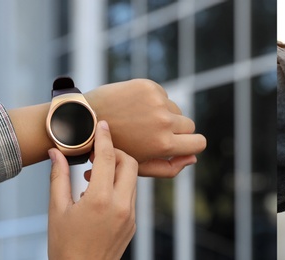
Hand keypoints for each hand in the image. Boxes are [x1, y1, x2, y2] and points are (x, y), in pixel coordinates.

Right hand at [47, 121, 137, 259]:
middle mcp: (120, 206)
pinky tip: (98, 195)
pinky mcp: (133, 224)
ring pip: (132, 180)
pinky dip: (118, 187)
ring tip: (91, 176)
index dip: (105, 137)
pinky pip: (131, 196)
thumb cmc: (64, 245)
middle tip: (95, 154)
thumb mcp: (56, 209)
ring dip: (117, 170)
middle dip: (115, 152)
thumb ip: (58, 177)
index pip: (107, 157)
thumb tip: (55, 152)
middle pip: (129, 163)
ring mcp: (130, 216)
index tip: (102, 125)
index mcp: (99, 199)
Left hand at [83, 79, 203, 176]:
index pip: (199, 143)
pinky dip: (153, 102)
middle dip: (177, 131)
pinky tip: (134, 109)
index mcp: (163, 144)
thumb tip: (193, 158)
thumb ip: (168, 168)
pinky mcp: (149, 86)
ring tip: (140, 122)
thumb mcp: (139, 166)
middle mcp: (163, 121)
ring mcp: (157, 101)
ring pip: (176, 110)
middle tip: (154, 134)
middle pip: (189, 125)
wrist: (85, 120)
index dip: (193, 145)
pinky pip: (163, 96)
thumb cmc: (113, 148)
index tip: (182, 144)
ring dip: (164, 115)